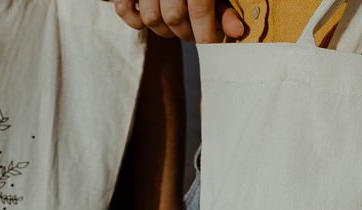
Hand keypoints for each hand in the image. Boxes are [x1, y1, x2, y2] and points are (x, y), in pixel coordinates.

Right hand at [113, 0, 244, 42]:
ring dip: (164, 29)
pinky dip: (135, 20)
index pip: (199, 9)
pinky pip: (124, 10)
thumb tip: (237, 32)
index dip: (206, 34)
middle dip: (186, 33)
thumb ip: (223, 7)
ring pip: (151, 18)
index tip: (211, 48)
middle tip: (194, 34)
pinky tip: (151, 16)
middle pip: (174, 17)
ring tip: (175, 24)